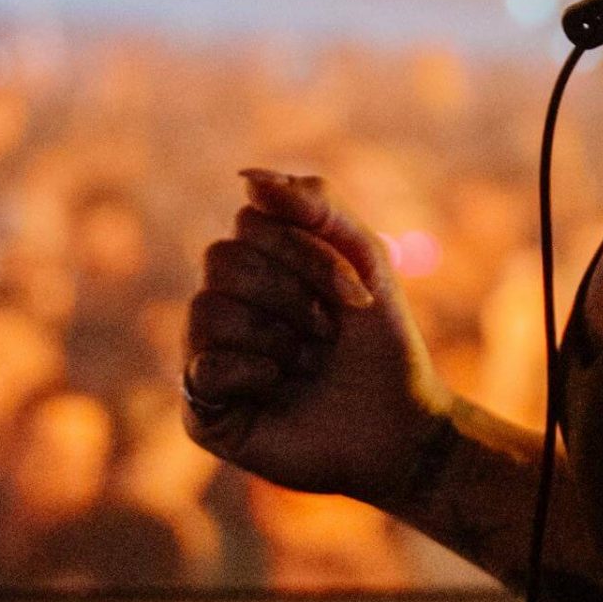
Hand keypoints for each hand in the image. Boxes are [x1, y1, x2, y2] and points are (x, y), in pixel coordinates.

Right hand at [181, 169, 447, 505]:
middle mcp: (225, 305)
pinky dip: (254, 372)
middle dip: (294, 294)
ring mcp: (208, 355)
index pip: (249, 220)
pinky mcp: (203, 408)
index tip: (358, 293)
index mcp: (259, 264)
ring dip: (279, 336)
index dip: (308, 252)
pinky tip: (278, 387)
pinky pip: (202, 366)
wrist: (401, 425)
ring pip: (206, 308)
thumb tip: (246, 176)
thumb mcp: (364, 257)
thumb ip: (315, 204)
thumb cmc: (382, 342)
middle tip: (330, 332)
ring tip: (307, 363)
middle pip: (221, 259)